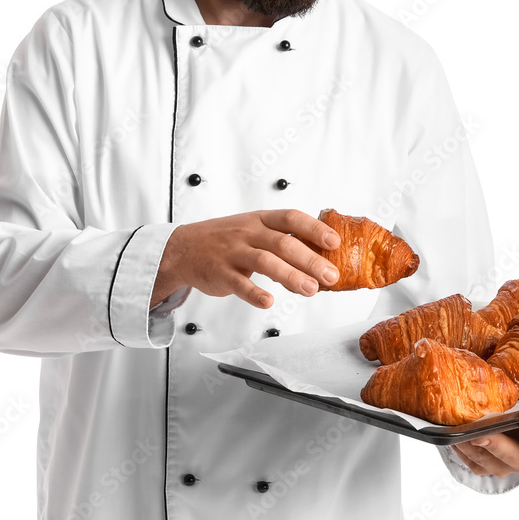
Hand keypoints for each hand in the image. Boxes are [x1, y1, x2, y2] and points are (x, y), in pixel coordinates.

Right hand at [151, 209, 340, 308]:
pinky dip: (254, 293)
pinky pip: (239, 283)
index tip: (334, 242)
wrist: (184, 248)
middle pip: (283, 243)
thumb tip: (319, 262)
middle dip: (310, 260)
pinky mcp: (220, 272)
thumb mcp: (254, 230)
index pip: (292, 218)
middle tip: (330, 276)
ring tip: (310, 290)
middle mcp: (248, 233)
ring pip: (265, 261)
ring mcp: (233, 252)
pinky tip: (269, 301)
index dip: (314, 228)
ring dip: (291, 276)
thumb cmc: (227, 240)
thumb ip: (283, 243)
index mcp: (260, 220)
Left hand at [451, 409, 518, 476]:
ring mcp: (504, 464)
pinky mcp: (485, 466)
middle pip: (518, 458)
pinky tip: (458, 434)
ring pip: (492, 462)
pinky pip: (474, 463)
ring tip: (467, 427)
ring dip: (479, 445)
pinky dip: (465, 449)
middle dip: (502, 443)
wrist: (511, 421)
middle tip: (488, 425)